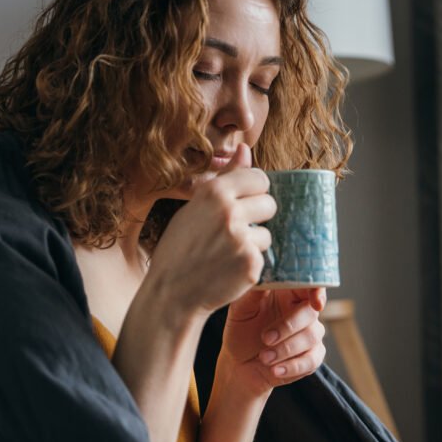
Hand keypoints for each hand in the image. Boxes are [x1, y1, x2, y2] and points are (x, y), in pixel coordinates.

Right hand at [144, 143, 276, 316]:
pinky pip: (264, 256)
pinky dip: (250, 263)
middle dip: (258, 216)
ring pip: (268, 232)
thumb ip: (224, 177)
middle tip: (236, 231)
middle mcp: (229, 211)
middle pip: (270, 202)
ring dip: (255, 243)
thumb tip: (244, 147)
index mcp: (213, 192)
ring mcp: (241, 238)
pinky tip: (229, 268)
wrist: (171, 293)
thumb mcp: (195, 207)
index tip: (243, 204)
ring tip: (228, 253)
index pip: (259, 178)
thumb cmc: (181, 247)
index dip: (253, 192)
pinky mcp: (251, 263)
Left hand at [218, 287, 326, 396]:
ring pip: (311, 337)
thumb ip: (253, 292)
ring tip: (264, 357)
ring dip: (286, 349)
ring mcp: (309, 335)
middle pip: (311, 312)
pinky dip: (292, 366)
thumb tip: (261, 273)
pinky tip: (274, 370)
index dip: (317, 290)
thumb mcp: (240, 310)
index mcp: (287, 294)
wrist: (238, 366)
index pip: (309, 285)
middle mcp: (301, 312)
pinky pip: (312, 360)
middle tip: (265, 338)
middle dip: (288, 327)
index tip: (315, 301)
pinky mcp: (311, 357)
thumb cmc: (240, 332)